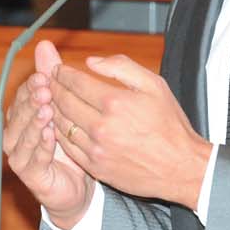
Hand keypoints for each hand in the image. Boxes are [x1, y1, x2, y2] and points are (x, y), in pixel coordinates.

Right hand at [3, 40, 95, 229]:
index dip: (31, 86)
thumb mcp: (67, 105)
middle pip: (18, 114)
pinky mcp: (30, 176)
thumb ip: (53, 76)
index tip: (45, 75)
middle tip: (45, 90)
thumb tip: (44, 45)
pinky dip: (39, 147)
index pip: (22, 96)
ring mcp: (21, 156)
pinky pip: (32, 159)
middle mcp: (16, 134)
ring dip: (33, 122)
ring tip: (46, 110)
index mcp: (23, 115)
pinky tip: (50, 136)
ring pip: (21, 136)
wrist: (81, 185)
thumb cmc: (73, 142)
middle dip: (31, 100)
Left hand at [53, 53, 211, 211]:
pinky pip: (66, 146)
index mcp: (115, 102)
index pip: (75, 82)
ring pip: (61, 124)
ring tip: (50, 100)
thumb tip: (91, 62)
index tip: (58, 69)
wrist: (181, 167)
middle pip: (63, 101)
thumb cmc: (169, 124)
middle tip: (48, 81)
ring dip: (51, 109)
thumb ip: (121, 67)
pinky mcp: (95, 166)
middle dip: (52, 88)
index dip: (62, 73)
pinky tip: (60, 123)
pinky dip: (58, 132)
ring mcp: (96, 149)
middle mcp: (102, 126)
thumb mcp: (154, 85)